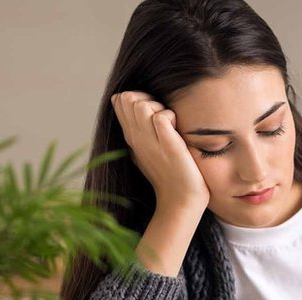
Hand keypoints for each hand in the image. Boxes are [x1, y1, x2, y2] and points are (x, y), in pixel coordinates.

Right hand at [110, 91, 209, 210]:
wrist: (181, 199)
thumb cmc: (169, 174)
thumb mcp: (147, 149)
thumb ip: (139, 127)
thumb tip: (128, 103)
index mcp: (131, 137)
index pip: (121, 101)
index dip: (137, 97)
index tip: (152, 112)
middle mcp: (136, 138)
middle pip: (129, 99)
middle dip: (147, 99)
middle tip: (163, 118)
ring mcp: (150, 142)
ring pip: (141, 105)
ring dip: (159, 107)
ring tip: (170, 124)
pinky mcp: (168, 146)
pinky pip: (161, 117)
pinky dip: (170, 117)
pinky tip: (177, 131)